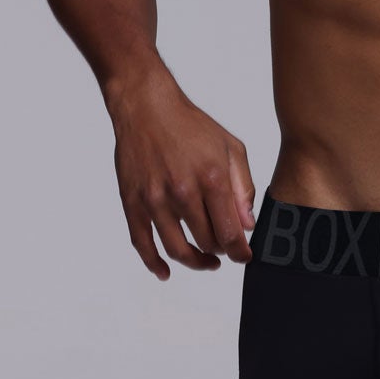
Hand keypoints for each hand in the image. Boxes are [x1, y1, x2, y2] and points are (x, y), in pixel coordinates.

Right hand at [107, 66, 255, 276]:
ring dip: (194, 262)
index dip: (240, 252)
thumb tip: (247, 225)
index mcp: (211, 179)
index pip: (230, 233)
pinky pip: (142, 243)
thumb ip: (242, 187)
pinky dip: (153, 263)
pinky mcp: (132, 201)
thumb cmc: (190, 125)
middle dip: (219, 252)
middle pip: (205, 243)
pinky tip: (165, 272)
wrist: (146, 105)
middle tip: (224, 250)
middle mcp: (182, 192)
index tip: (244, 257)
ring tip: (205, 262)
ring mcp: (154, 199)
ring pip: (176, 249)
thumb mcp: (230, 147)